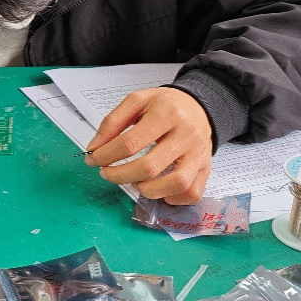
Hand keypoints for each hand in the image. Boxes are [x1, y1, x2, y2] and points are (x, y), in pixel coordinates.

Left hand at [85, 87, 213, 203]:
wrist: (199, 105)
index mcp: (166, 114)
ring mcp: (198, 154)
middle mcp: (186, 135)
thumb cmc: (166, 105)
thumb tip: (95, 147)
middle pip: (150, 167)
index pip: (130, 143)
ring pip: (175, 184)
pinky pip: (192, 193)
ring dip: (147, 190)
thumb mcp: (137, 101)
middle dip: (120, 176)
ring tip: (134, 182)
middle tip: (107, 173)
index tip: (94, 159)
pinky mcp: (206, 168)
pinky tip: (158, 189)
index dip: (106, 155)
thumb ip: (113, 122)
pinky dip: (173, 198)